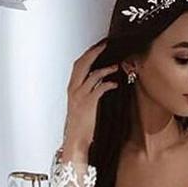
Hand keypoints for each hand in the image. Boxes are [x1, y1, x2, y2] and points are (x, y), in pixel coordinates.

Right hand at [62, 39, 118, 153]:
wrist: (76, 140)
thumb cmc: (80, 125)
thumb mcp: (80, 106)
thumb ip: (86, 93)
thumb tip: (98, 83)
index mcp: (71, 88)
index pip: (78, 65)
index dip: (88, 54)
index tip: (98, 47)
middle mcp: (74, 89)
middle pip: (83, 64)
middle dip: (94, 53)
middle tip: (105, 46)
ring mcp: (80, 96)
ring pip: (92, 74)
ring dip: (105, 68)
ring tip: (115, 66)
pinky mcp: (88, 104)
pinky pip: (99, 88)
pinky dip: (108, 83)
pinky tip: (115, 83)